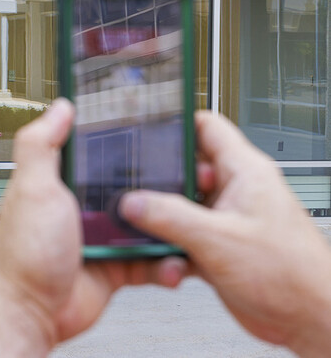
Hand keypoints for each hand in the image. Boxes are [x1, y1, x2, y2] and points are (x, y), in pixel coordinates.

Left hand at [0, 99, 185, 356]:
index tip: (159, 138)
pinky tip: (175, 263)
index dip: (129, 148)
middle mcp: (84, 208)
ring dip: (171, 229)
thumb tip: (59, 107)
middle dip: (162, 190)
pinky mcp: (117, 269)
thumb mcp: (33, 188)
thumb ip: (41, 145)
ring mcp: (102, 239)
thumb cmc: (23, 254)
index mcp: (63, 184)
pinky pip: (152, 262)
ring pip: (150, 226)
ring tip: (189, 226)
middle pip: (134, 189)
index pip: (101, 155)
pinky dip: (167, 264)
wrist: (31, 311)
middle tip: (189, 186)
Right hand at [120, 110, 330, 356]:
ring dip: (162, 221)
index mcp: (245, 173)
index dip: (175, 124)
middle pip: (186, 170)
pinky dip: (171, 248)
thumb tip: (134, 202)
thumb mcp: (218, 239)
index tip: (143, 130)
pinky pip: (185, 237)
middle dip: (159, 182)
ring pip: (181, 207)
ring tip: (146, 230)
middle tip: (134, 189)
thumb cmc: (291, 275)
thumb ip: (170, 217)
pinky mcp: (221, 248)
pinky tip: (164, 259)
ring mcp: (228, 220)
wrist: (310, 320)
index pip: (207, 128)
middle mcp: (237, 192)